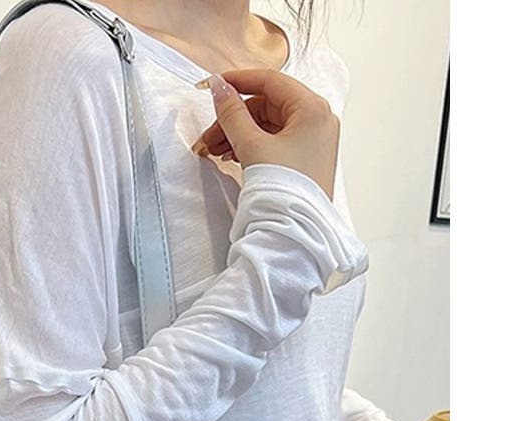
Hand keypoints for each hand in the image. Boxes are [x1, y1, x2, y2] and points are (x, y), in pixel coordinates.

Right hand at [193, 69, 339, 199]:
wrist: (295, 232)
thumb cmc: (283, 188)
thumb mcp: (252, 146)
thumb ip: (232, 113)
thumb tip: (219, 87)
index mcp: (312, 108)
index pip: (270, 81)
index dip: (238, 81)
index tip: (213, 86)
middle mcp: (318, 120)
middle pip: (267, 105)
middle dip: (234, 118)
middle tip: (208, 135)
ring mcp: (313, 140)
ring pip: (269, 125)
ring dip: (239, 133)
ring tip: (214, 150)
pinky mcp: (305, 159)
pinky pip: (274, 141)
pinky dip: (251, 145)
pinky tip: (231, 156)